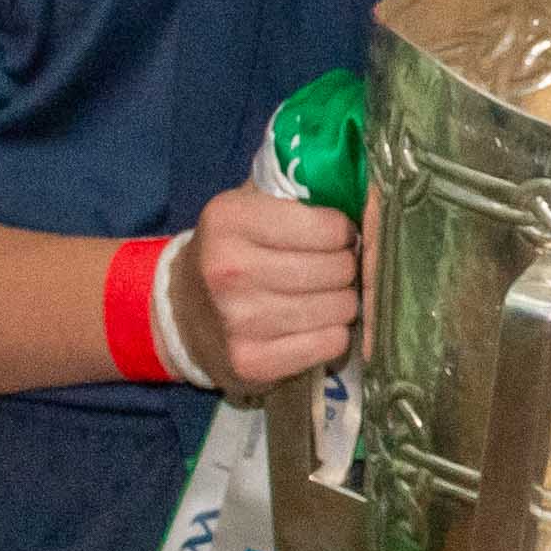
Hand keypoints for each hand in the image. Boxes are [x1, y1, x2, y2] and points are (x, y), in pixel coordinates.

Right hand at [180, 187, 355, 386]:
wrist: (184, 314)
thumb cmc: (233, 250)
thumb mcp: (251, 204)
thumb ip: (300, 188)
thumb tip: (367, 189)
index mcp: (230, 219)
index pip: (329, 227)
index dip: (343, 231)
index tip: (335, 236)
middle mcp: (230, 270)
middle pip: (338, 268)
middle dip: (345, 267)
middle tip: (332, 268)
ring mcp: (240, 321)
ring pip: (340, 307)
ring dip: (342, 301)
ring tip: (323, 295)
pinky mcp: (253, 362)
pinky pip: (331, 343)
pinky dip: (333, 334)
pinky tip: (314, 324)